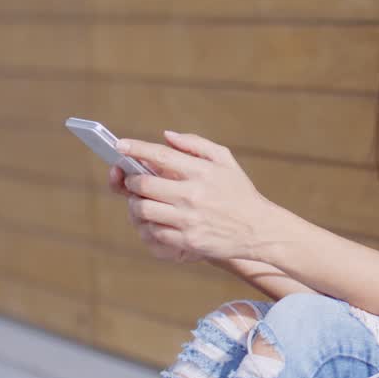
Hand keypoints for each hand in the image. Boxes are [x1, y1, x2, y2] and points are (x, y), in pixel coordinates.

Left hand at [116, 130, 273, 262]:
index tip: (120, 145)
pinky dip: (148, 224)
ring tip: (140, 200)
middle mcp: (194, 194)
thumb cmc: (239, 192)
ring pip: (143, 210)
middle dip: (131, 180)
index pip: (161, 155)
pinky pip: (153, 232)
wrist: (259, 229)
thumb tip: (167, 136)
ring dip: (135, 203)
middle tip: (132, 179)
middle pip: (143, 184)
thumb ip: (196, 144)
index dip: (136, 148)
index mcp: (202, 171)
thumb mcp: (225, 160)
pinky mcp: (187, 241)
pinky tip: (154, 219)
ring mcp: (189, 220)